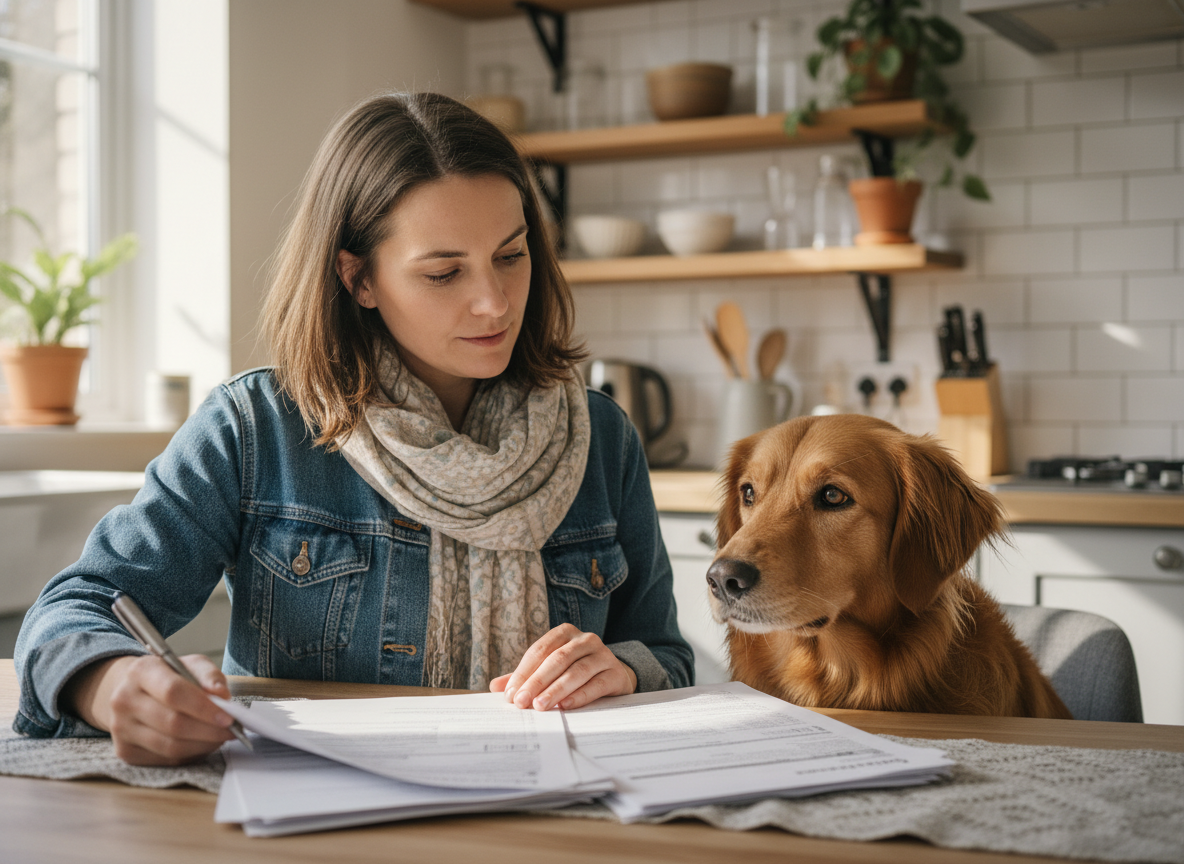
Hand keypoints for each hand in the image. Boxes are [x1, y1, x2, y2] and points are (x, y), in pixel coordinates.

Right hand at [61, 654, 237, 764]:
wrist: (132, 690)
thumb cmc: (168, 676)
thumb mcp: (190, 664)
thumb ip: (209, 676)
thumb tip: (222, 696)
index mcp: (141, 671)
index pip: (173, 692)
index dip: (203, 707)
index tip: (227, 716)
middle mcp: (124, 700)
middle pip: (172, 723)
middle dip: (208, 730)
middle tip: (231, 730)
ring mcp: (120, 728)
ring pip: (169, 746)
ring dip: (202, 745)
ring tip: (220, 737)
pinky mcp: (124, 751)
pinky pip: (165, 759)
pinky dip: (190, 754)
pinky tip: (202, 744)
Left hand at [489, 624, 637, 710]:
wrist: (614, 676)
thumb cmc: (575, 671)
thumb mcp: (550, 669)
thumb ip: (525, 676)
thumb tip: (495, 687)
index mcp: (565, 633)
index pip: (539, 650)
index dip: (523, 672)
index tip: (511, 694)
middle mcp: (585, 639)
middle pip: (557, 659)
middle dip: (536, 682)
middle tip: (521, 702)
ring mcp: (602, 655)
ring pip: (576, 671)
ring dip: (556, 690)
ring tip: (540, 706)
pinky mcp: (615, 673)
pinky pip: (596, 684)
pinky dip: (580, 695)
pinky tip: (565, 705)